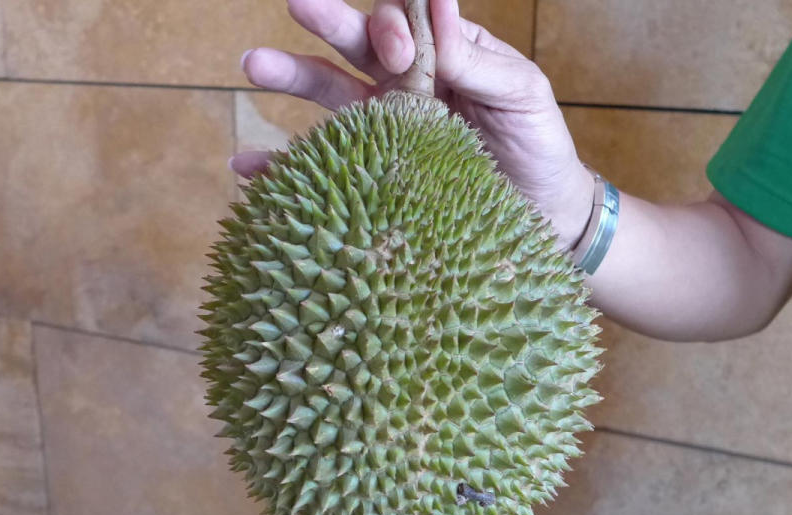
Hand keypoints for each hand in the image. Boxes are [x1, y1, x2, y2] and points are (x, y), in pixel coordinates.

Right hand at [231, 0, 593, 246]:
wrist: (543, 216)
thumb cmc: (539, 147)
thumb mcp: (524, 95)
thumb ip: (481, 61)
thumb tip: (436, 11)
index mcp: (445, 54)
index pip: (406, 20)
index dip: (394, 24)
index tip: (398, 51)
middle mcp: (407, 85)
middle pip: (356, 46)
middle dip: (329, 23)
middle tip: (299, 4)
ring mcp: (385, 127)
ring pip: (329, 93)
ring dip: (291, 75)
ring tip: (254, 65)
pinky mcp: (373, 173)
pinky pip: (323, 164)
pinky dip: (282, 164)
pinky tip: (248, 165)